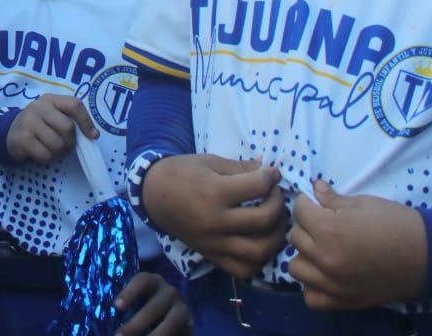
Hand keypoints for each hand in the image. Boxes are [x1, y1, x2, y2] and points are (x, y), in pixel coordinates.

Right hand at [5, 93, 96, 163]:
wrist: (10, 132)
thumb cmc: (39, 124)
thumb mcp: (53, 115)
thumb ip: (70, 120)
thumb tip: (93, 135)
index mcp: (51, 99)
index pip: (74, 105)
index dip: (86, 122)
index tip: (92, 136)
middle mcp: (39, 107)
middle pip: (67, 127)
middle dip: (71, 142)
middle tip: (66, 147)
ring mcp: (29, 122)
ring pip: (57, 144)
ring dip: (59, 153)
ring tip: (53, 150)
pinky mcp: (23, 138)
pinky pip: (45, 155)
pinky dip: (47, 159)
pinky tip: (41, 153)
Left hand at [115, 271, 191, 333]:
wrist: (168, 317)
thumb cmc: (143, 306)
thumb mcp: (135, 304)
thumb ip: (124, 309)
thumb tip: (110, 324)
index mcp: (152, 281)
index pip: (142, 281)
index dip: (129, 292)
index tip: (117, 307)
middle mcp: (169, 292)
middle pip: (154, 307)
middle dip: (137, 324)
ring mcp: (182, 308)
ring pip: (172, 321)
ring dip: (156, 335)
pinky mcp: (190, 324)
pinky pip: (181, 331)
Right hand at [140, 154, 287, 279]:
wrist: (153, 195)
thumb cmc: (182, 173)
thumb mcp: (210, 162)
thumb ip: (242, 168)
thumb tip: (272, 173)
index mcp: (213, 192)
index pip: (258, 186)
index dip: (271, 177)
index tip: (271, 174)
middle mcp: (215, 221)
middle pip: (264, 219)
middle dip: (279, 204)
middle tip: (275, 195)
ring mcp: (214, 242)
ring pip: (259, 251)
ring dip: (275, 236)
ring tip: (273, 222)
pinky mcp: (211, 255)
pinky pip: (243, 269)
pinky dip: (258, 260)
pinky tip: (259, 242)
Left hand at [287, 179, 426, 309]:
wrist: (429, 256)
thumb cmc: (397, 224)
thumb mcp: (363, 203)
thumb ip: (332, 199)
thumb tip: (313, 187)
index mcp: (329, 230)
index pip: (299, 211)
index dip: (309, 204)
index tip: (320, 205)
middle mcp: (326, 259)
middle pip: (296, 237)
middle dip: (307, 227)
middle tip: (324, 225)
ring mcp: (332, 283)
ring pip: (296, 267)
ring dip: (306, 256)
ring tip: (323, 249)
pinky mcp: (342, 301)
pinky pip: (311, 296)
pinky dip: (313, 285)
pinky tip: (325, 274)